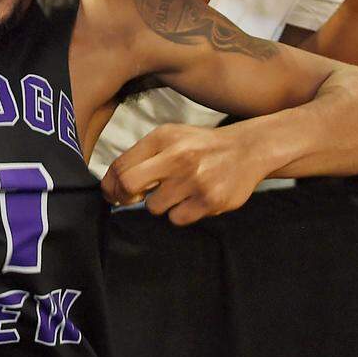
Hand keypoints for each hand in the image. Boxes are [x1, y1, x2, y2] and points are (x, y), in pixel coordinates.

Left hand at [101, 124, 266, 225]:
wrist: (247, 149)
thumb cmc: (200, 146)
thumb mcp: (171, 137)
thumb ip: (143, 155)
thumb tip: (114, 184)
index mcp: (163, 137)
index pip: (121, 165)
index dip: (110, 185)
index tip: (111, 193)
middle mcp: (177, 156)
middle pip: (129, 185)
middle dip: (123, 197)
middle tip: (129, 200)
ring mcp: (194, 179)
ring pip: (154, 206)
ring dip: (161, 204)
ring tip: (177, 192)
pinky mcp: (210, 200)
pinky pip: (177, 218)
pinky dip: (180, 213)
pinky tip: (192, 200)